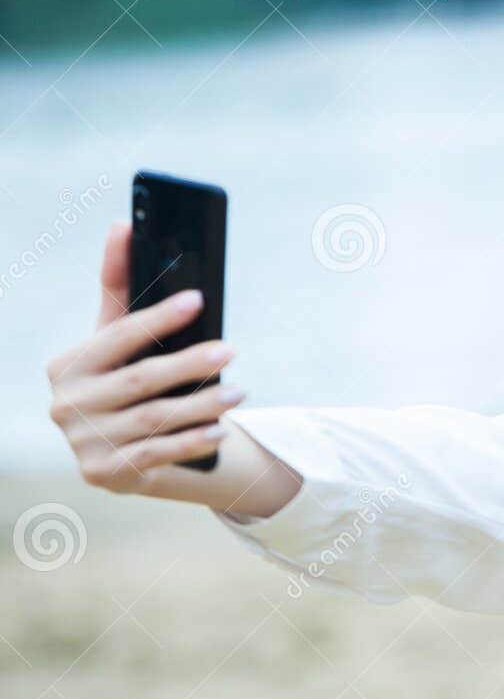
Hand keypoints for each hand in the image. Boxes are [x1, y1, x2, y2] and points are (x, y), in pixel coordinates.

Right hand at [47, 221, 243, 494]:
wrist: (119, 453)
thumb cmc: (122, 380)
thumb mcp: (117, 340)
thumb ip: (119, 288)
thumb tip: (120, 225)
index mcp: (67, 366)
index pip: (118, 335)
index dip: (159, 317)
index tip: (198, 298)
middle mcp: (67, 404)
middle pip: (140, 380)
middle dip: (190, 364)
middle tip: (232, 350)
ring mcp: (84, 443)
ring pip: (154, 420)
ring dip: (202, 404)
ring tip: (241, 392)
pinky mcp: (106, 473)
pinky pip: (158, 455)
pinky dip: (192, 441)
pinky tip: (221, 430)